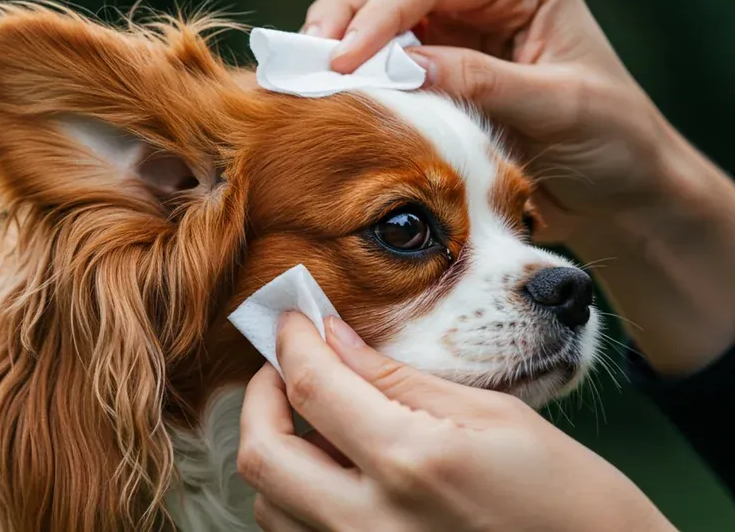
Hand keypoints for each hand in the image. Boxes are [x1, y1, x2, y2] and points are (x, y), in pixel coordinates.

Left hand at [237, 312, 676, 531]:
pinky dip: (298, 499)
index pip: (311, 385)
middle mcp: (371, 523)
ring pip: (270, 504)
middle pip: (262, 454)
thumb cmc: (570, 497)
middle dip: (259, 398)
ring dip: (278, 452)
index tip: (290, 318)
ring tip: (314, 420)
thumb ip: (400, 377)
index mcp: (411, 461)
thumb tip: (332, 338)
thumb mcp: (494, 416)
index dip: (290, 341)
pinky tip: (335, 471)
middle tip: (283, 367)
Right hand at [303, 0, 734, 374]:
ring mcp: (458, 18)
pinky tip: (328, 89)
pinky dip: (350, 65)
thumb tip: (401, 70)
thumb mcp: (556, 110)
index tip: (340, 62)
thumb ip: (481, 83)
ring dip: (336, 36)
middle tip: (305, 62)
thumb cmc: (610, 143)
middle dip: (342, 15)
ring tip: (306, 75)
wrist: (620, 187)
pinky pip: (379, 49)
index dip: (377, 16)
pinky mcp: (438, 55)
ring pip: (373, 5)